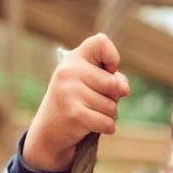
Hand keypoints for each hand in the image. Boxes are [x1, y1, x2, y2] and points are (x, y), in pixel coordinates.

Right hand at [22, 34, 130, 172]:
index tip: (107, 71)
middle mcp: (69, 71)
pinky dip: (106, 128)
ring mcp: (70, 92)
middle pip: (114, 84)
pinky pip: (108, 123)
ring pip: (112, 107)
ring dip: (108, 115)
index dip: (113, 58)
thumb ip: (112, 79)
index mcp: (74, 58)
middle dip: (113, 98)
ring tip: (90, 113)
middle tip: (96, 101)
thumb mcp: (90, 83)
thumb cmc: (76, 103)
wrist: (49, 130)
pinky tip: (91, 126)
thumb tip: (123, 88)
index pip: (101, 42)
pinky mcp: (74, 114)